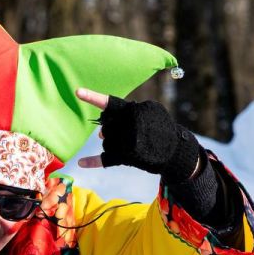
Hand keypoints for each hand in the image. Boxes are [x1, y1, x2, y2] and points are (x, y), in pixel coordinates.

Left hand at [75, 87, 201, 182]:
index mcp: (132, 110)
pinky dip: (92, 162)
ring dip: (114, 144)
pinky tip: (80, 162)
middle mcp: (127, 125)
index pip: (109, 103)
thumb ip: (124, 116)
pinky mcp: (126, 157)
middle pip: (106, 126)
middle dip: (113, 130)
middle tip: (130, 133)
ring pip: (106, 142)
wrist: (175, 149)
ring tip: (133, 144)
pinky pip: (105, 159)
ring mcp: (126, 142)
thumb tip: (101, 133)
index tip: (77, 92)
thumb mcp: (149, 111)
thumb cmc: (159, 127)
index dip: (92, 97)